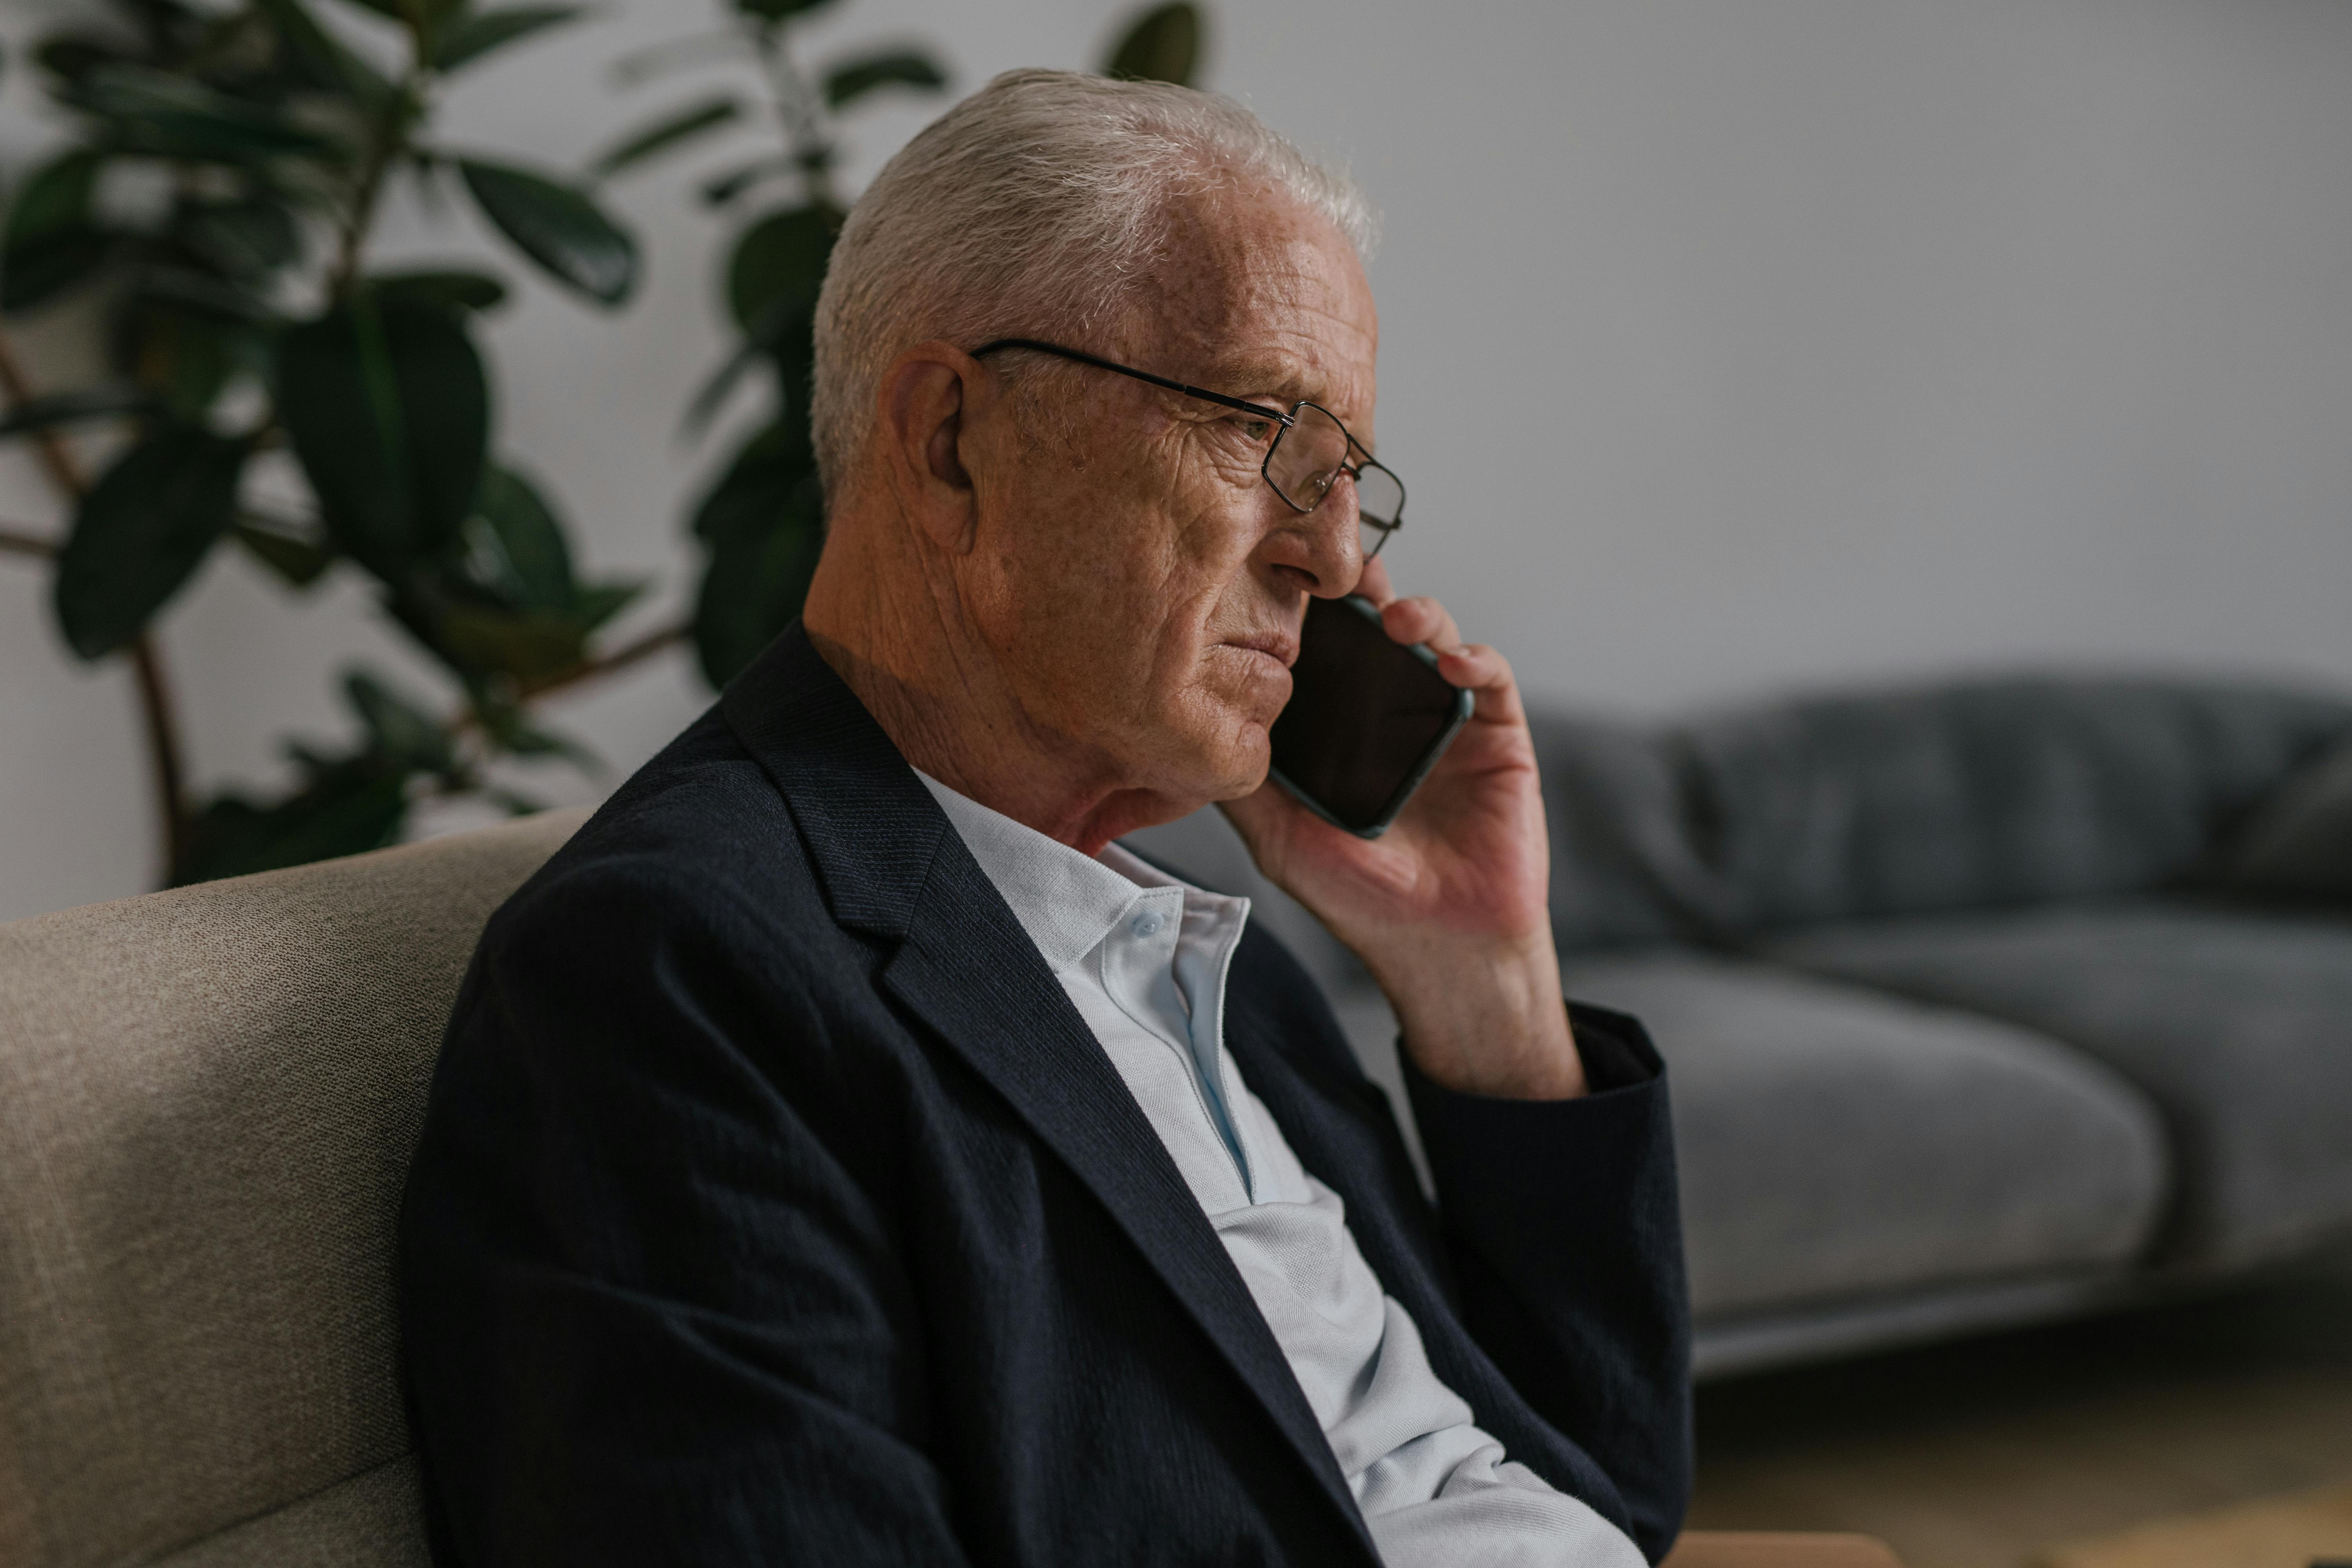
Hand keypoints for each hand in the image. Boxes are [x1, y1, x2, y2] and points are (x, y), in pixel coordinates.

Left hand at [1221, 559, 1584, 1099]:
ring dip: (1414, 612)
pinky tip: (1450, 663)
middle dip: (1359, 586)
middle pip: (1373, 623)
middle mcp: (1386, 709)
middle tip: (1341, 564)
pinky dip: (1471, 657)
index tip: (1280, 573)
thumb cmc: (1359, 899)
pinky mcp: (1496, 729)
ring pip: (1431, 634)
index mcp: (1336, 725)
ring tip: (1394, 616)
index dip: (1303, 607)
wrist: (1442, 945)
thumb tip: (1180, 732)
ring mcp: (1442, 713)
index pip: (1318, 646)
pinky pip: (1488, 674)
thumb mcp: (1280, 840)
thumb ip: (1241, 785)